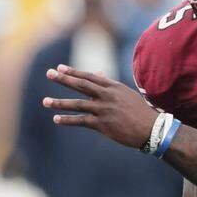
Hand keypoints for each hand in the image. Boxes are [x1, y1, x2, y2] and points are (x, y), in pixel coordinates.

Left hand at [43, 64, 159, 148]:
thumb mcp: (126, 94)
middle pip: (81, 85)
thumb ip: (110, 84)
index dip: (74, 72)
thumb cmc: (140, 111)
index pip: (89, 76)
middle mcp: (107, 96)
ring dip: (60, 102)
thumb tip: (99, 73)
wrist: (151, 129)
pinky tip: (56, 119)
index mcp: (113, 87)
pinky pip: (81, 121)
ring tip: (45, 101)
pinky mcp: (103, 124)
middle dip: (63, 79)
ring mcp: (104, 110)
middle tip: (49, 73)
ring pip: (78, 104)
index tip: (60, 68)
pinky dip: (68, 120)